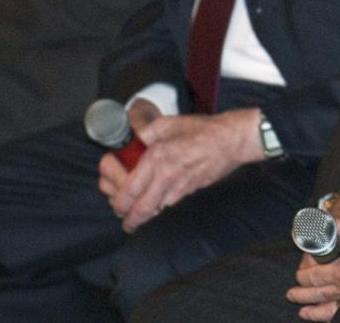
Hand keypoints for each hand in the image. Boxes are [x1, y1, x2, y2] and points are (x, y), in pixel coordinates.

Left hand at [97, 106, 262, 231]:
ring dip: (138, 216)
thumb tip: (128, 140)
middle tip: (119, 210)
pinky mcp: (188, 192)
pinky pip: (165, 206)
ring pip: (151, 213)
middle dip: (123, 214)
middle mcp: (164, 176)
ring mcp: (177, 187)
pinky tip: (153, 202)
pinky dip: (156, 208)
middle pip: (136, 209)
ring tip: (132, 214)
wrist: (231, 141)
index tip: (108, 185)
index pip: (126, 187)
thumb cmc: (202, 130)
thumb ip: (144, 133)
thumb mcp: (167, 124)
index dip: (112, 192)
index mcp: (156, 157)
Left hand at [287, 215, 339, 319]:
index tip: (305, 260)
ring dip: (312, 310)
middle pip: (316, 294)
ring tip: (302, 312)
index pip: (311, 276)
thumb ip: (329, 227)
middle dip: (300, 292)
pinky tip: (324, 316)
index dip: (302, 269)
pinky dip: (330, 316)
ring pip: (327, 308)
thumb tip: (315, 229)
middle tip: (291, 292)